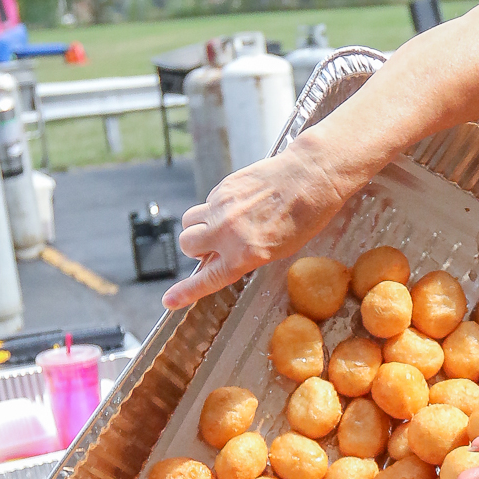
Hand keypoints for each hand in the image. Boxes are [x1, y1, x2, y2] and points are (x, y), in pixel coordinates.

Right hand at [161, 132, 350, 310]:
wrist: (309, 177)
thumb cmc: (303, 218)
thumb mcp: (278, 250)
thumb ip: (245, 257)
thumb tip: (219, 259)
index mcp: (245, 255)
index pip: (207, 279)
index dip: (185, 293)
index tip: (168, 301)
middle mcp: (227, 233)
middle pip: (186, 245)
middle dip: (194, 248)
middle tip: (211, 246)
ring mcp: (221, 207)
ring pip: (188, 222)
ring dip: (197, 227)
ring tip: (219, 225)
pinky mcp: (222, 188)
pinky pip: (207, 204)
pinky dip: (215, 209)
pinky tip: (239, 205)